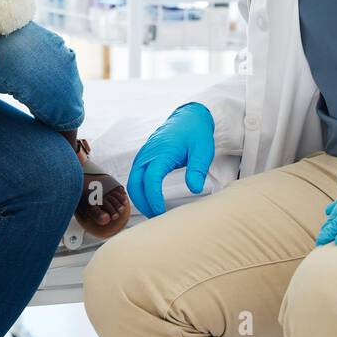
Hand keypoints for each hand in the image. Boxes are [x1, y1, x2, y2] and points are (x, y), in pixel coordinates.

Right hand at [126, 103, 214, 217]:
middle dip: (143, 203)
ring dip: (140, 198)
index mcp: (161, 152)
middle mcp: (148, 154)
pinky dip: (140, 190)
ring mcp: (144, 155)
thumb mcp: (203, 151)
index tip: (161, 212)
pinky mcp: (144, 157)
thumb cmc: (195, 133)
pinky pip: (136, 176)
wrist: (189, 118)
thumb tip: (194, 189)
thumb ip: (198, 170)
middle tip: (156, 218)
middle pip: (135, 183)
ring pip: (132, 181)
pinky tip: (151, 199)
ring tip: (154, 212)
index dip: (153, 199)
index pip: (150, 180)